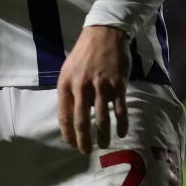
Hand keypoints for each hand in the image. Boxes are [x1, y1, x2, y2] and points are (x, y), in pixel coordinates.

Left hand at [56, 25, 131, 153]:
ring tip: (103, 145)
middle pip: (81, 120)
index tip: (71, 144)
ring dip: (102, 135)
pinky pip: (119, 109)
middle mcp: (81, 86)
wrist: (104, 34)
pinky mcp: (117, 84)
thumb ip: (70, 91)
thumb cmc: (84, 54)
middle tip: (86, 152)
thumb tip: (71, 115)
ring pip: (101, 118)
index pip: (64, 114)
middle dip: (83, 139)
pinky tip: (122, 133)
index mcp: (65, 83)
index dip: (67, 132)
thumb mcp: (68, 70)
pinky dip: (121, 124)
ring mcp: (100, 85)